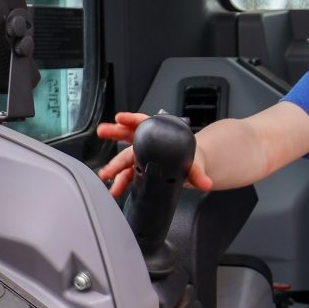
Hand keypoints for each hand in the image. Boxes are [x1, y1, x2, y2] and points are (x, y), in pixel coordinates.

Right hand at [96, 110, 213, 199]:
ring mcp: (141, 157)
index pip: (144, 122)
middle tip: (102, 131)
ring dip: (113, 166)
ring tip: (104, 173)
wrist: (189, 169)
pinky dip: (120, 183)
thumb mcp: (195, 163)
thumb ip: (198, 173)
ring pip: (124, 158)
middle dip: (114, 133)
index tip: (120, 118)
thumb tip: (205, 183)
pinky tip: (114, 189)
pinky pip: (127, 176)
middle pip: (128, 136)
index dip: (132, 119)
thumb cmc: (190, 158)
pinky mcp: (139, 171)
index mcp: (159, 135)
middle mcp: (147, 144)